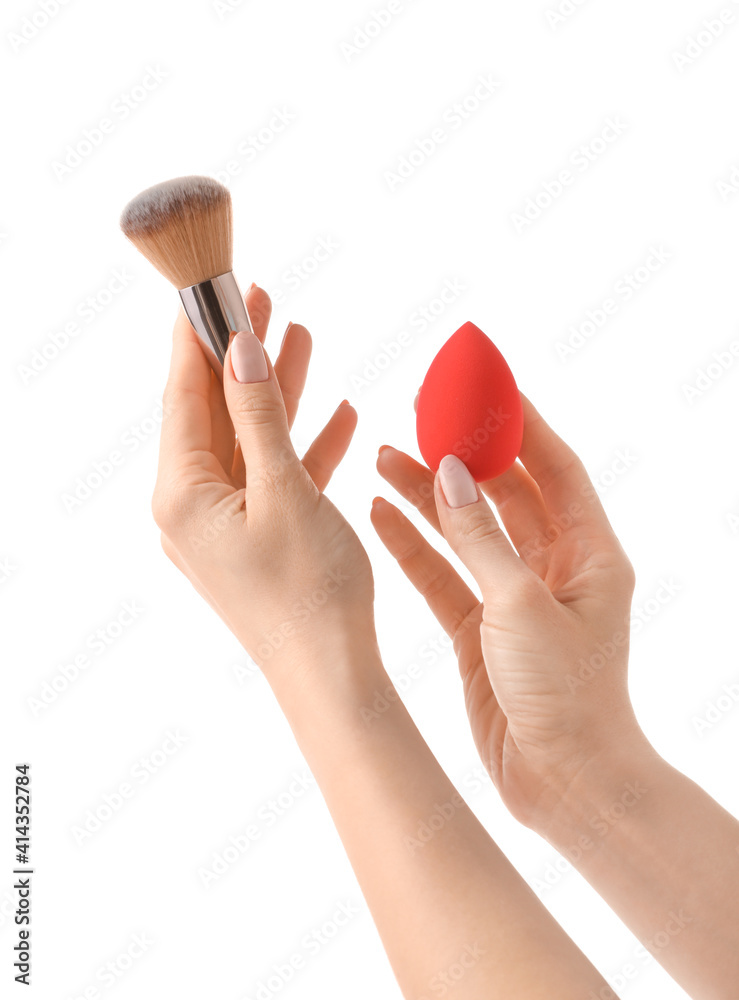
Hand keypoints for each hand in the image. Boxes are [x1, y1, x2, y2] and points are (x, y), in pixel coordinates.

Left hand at [153, 285, 376, 673]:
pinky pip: (277, 479)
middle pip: (217, 414)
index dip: (198, 338)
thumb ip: (260, 415)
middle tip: (263, 297)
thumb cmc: (309, 593)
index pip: (183, 397)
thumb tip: (239, 348)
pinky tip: (342, 416)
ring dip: (279, 394)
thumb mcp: (285, 489)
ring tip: (303, 335)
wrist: (332, 675)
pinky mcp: (259, 539)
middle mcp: (192, 509)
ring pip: (251, 441)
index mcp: (182, 496)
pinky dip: (304, 447)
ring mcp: (226, 525)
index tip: (209, 288)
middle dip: (244, 356)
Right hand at [371, 391, 642, 830]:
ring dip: (427, 495)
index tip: (483, 385)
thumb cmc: (567, 696)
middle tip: (419, 416)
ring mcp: (513, 598)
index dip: (520, 422)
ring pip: (465, 531)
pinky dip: (412, 545)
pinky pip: (442, 574)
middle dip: (462, 454)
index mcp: (589, 554)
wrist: (564, 782)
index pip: (554, 467)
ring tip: (383, 457)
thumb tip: (453, 472)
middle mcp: (553, 568)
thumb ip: (483, 538)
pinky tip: (379, 515)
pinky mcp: (480, 629)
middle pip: (504, 493)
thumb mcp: (522, 606)